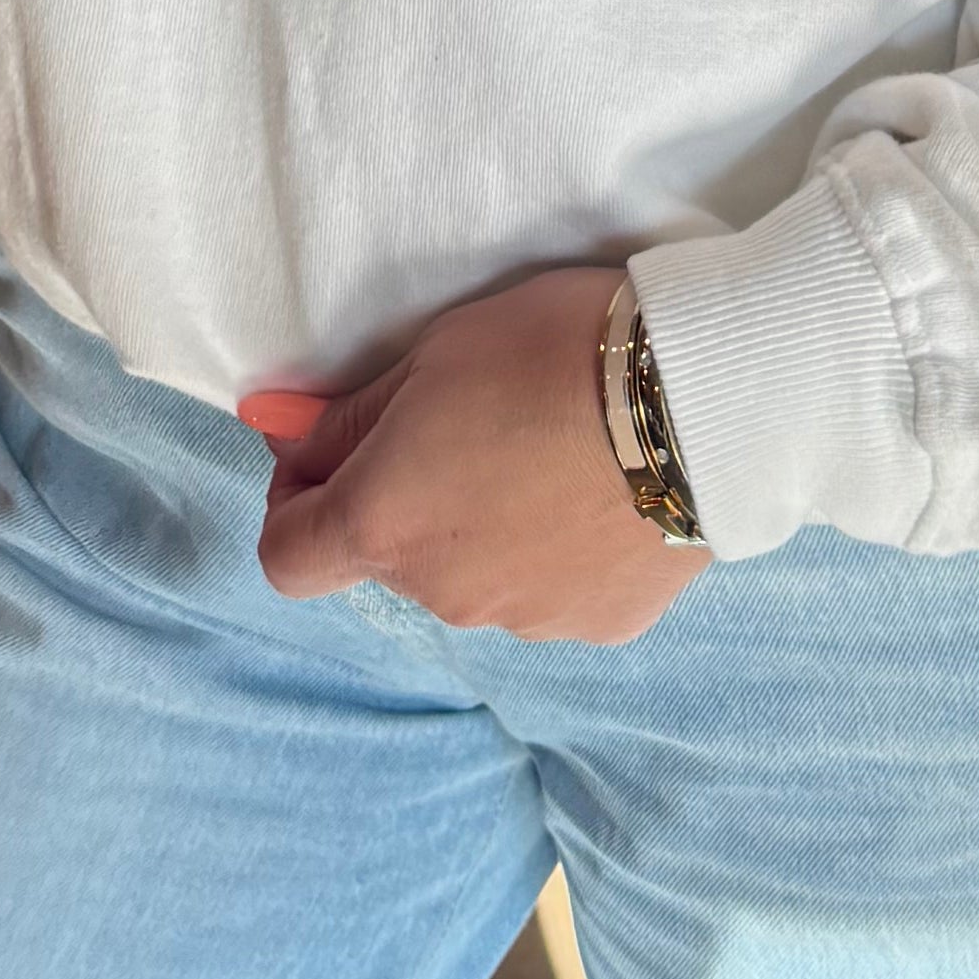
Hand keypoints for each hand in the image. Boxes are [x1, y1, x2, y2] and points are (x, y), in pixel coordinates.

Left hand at [245, 262, 709, 643]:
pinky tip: (599, 493)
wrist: (698, 397)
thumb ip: (350, 415)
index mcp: (384, 524)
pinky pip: (552, 593)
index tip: (330, 456)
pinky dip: (556, 551)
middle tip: (470, 426)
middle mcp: (443, 594)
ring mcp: (523, 619)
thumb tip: (281, 435)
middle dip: (410, 500)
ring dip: (486, 529)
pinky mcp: (598, 627)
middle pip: (392, 559)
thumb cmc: (553, 352)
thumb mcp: (433, 354)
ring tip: (552, 452)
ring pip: (475, 579)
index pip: (286, 559)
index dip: (293, 505)